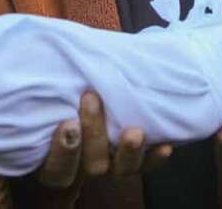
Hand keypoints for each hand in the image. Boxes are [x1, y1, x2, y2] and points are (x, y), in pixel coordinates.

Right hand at [36, 91, 172, 187]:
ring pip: (121, 170)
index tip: (67, 122)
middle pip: (91, 165)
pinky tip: (164, 146)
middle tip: (92, 99)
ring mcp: (114, 165)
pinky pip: (148, 166)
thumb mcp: (60, 96)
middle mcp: (87, 165)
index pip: (57, 168)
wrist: (100, 102)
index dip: (62, 151)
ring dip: (128, 151)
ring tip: (134, 132)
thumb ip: (59, 86)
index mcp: (60, 158)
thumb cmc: (73, 97)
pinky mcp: (137, 160)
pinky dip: (155, 157)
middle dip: (93, 134)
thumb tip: (57, 51)